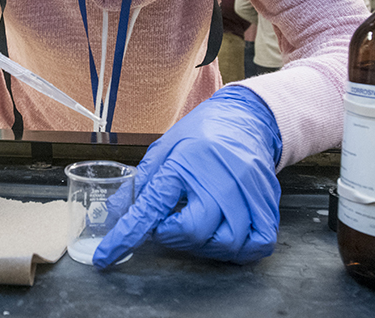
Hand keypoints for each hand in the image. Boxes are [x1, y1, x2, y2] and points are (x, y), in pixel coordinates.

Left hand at [93, 86, 281, 267]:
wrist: (245, 117)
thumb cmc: (203, 132)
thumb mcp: (164, 148)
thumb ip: (141, 182)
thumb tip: (117, 212)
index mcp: (185, 163)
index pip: (151, 207)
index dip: (126, 236)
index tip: (107, 256)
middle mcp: (219, 178)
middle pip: (193, 231)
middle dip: (173, 235)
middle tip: (170, 222)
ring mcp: (247, 192)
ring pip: (227, 244)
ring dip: (206, 244)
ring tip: (199, 225)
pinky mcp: (267, 202)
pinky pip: (258, 244)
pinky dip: (241, 248)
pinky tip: (227, 233)